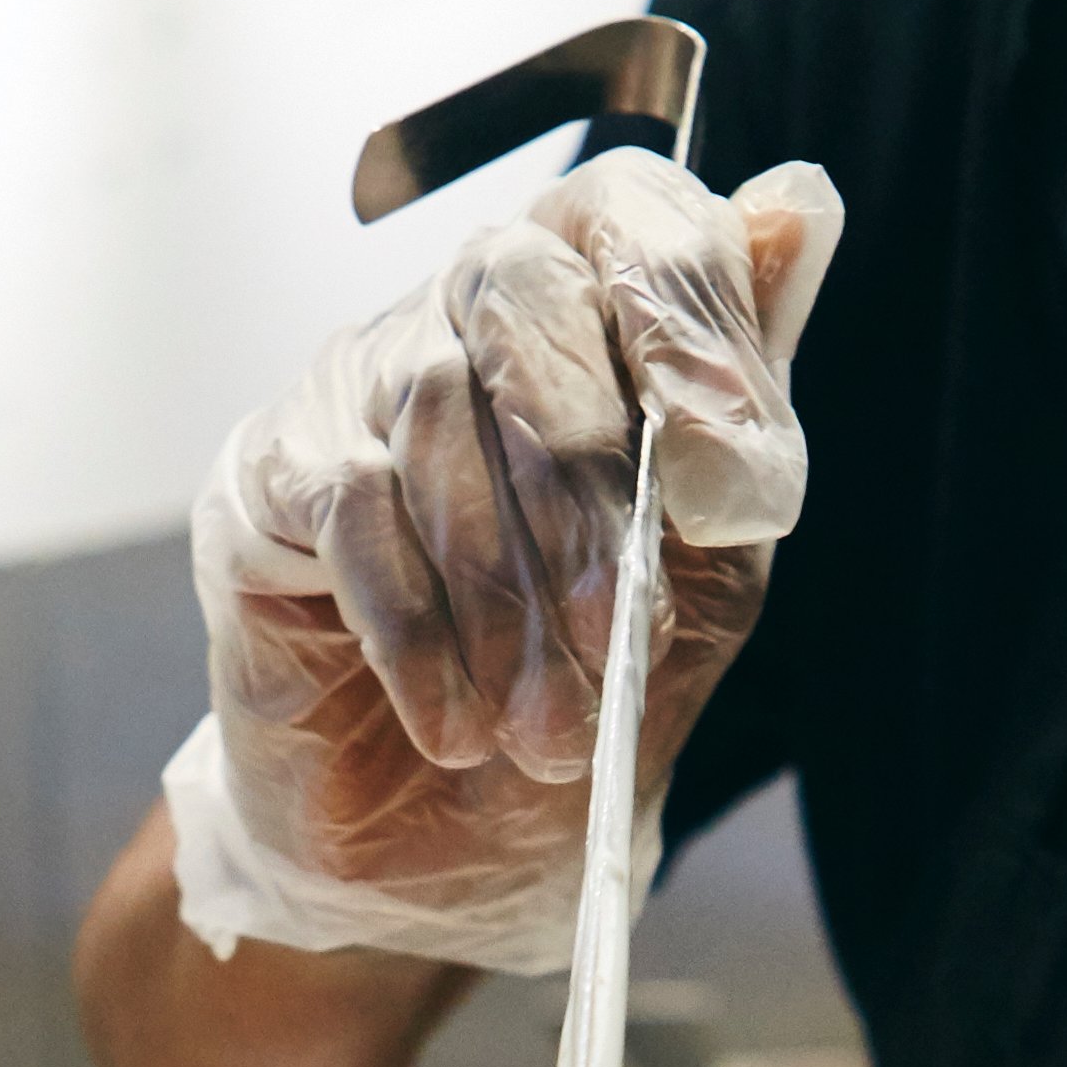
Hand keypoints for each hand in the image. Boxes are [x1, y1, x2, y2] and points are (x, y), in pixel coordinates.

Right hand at [164, 149, 844, 973]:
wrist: (433, 855)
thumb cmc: (571, 698)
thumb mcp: (706, 582)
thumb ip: (747, 427)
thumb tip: (800, 211)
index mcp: (596, 308)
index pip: (630, 213)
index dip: (687, 319)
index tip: (736, 483)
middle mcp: (471, 309)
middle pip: (524, 294)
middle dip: (591, 483)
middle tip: (620, 641)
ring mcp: (358, 377)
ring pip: (436, 412)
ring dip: (508, 592)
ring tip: (546, 730)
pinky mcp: (266, 473)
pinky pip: (350, 507)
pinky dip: (417, 630)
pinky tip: (454, 724)